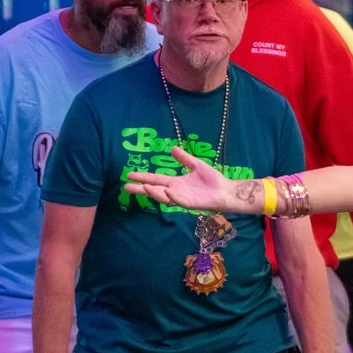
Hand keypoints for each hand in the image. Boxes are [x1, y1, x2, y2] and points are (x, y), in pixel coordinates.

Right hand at [123, 145, 257, 211]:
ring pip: (164, 197)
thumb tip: (172, 148)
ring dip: (154, 193)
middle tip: (126, 187)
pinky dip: (172, 197)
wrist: (226, 189)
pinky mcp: (190, 204)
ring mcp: (182, 198)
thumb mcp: (197, 165)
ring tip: (144, 187)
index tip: (130, 175)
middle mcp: (175, 191)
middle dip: (140, 189)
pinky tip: (167, 192)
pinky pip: (179, 201)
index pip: (155, 179)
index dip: (143, 177)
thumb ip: (184, 158)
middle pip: (154, 190)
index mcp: (176, 182)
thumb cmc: (213, 179)